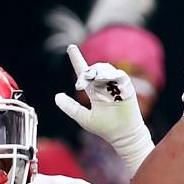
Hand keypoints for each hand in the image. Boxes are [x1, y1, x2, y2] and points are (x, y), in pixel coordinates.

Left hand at [52, 45, 153, 170]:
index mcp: (94, 91)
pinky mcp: (126, 88)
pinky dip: (111, 74)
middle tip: (82, 83)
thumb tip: (57, 97)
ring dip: (98, 72)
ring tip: (94, 80)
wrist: (123, 136)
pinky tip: (105, 79)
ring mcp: (116, 86)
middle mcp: (104, 86)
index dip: (77, 59)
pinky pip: (119, 75)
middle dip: (87, 72)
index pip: (84, 72)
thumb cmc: (106, 128)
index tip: (71, 47)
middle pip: (94, 69)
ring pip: (105, 69)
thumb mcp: (83, 118)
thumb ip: (70, 107)